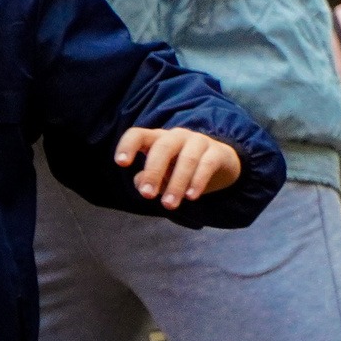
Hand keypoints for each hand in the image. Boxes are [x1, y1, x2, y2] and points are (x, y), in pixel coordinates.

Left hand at [116, 127, 241, 209]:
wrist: (219, 164)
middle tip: (147, 195)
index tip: (121, 163)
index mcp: (157, 139)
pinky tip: (191, 197)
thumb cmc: (179, 168)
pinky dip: (198, 181)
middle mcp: (177, 136)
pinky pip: (207, 165)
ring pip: (187, 159)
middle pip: (163, 147)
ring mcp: (199, 141)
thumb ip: (146, 180)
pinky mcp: (217, 152)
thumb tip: (142, 185)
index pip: (138, 134)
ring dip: (176, 183)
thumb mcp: (160, 175)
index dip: (128, 146)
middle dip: (153, 171)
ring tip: (169, 205)